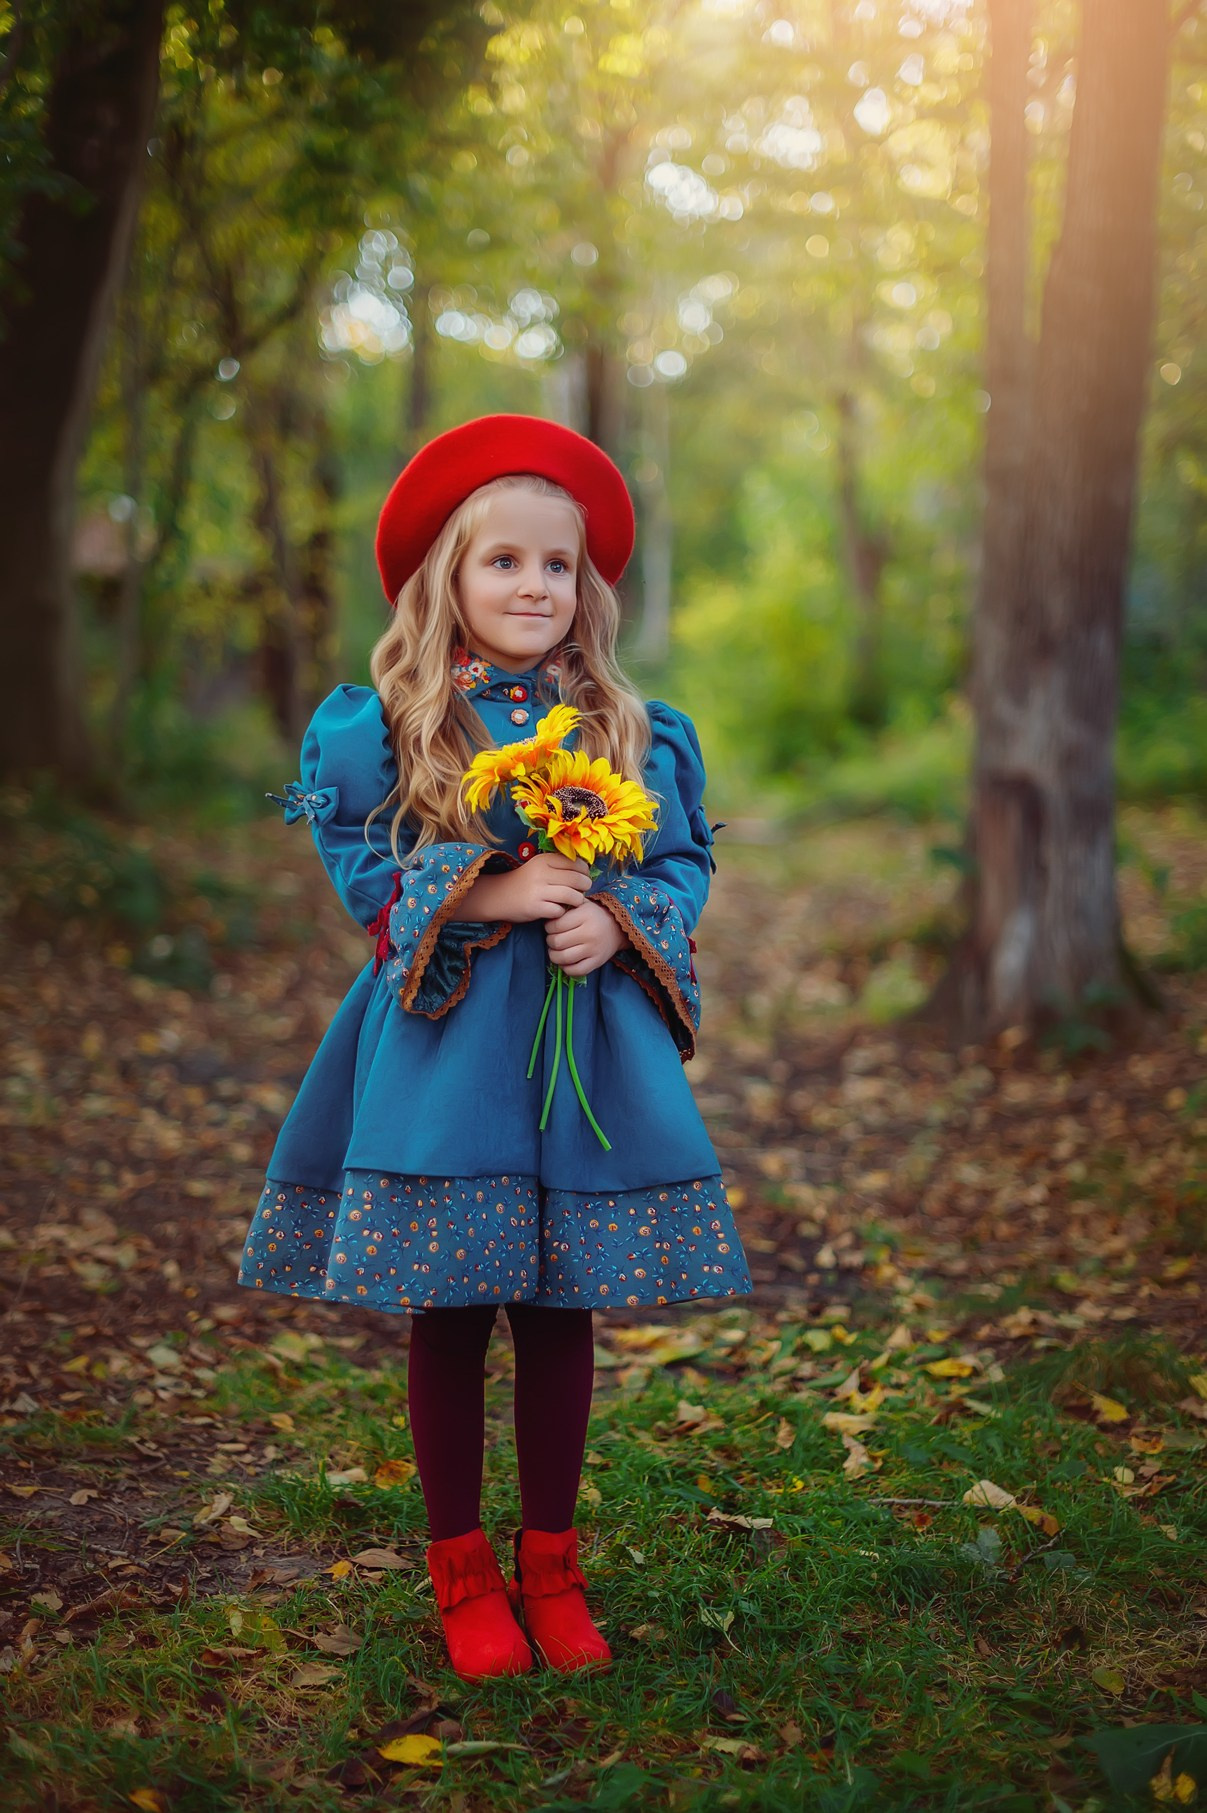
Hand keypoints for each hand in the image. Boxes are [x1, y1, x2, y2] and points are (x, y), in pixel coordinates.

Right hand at [461, 851, 591, 924]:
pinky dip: (562, 912)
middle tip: (582, 891)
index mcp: (544, 860)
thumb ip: (559, 866)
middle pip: (577, 879)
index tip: (583, 877)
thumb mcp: (539, 866)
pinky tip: (558, 910)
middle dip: (584, 886)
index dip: (585, 872)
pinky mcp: (535, 907)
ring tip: (574, 901)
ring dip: (577, 900)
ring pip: (572, 895)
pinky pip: (559, 911)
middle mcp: (541, 873)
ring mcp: (538, 891)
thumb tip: (586, 870)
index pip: (576, 863)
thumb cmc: (525, 881)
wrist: (498, 895)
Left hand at [545, 896, 629, 977]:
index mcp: (585, 915)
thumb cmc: (593, 915)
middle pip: (557, 942)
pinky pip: (576, 971)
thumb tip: (545, 917)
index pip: (555, 925)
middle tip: (553, 939)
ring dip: (554, 955)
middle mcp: (590, 933)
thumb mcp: (581, 905)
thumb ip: (564, 908)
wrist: (617, 928)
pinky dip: (566, 968)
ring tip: (556, 950)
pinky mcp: (597, 962)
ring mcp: (594, 949)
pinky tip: (565, 962)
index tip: (551, 927)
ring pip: (563, 958)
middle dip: (550, 941)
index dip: (548, 927)